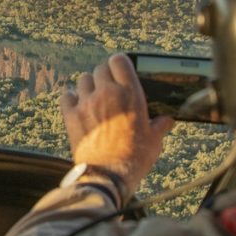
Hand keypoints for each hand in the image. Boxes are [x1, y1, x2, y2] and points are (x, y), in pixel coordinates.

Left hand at [60, 53, 173, 197]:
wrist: (108, 175)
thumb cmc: (135, 158)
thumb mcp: (154, 141)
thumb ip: (160, 126)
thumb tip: (168, 121)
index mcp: (130, 94)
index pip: (120, 61)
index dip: (119, 64)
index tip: (120, 70)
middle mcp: (107, 93)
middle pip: (100, 68)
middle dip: (105, 75)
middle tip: (108, 87)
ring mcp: (87, 102)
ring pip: (83, 79)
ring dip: (89, 86)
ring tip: (94, 98)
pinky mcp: (71, 115)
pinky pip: (67, 95)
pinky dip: (71, 98)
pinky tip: (78, 106)